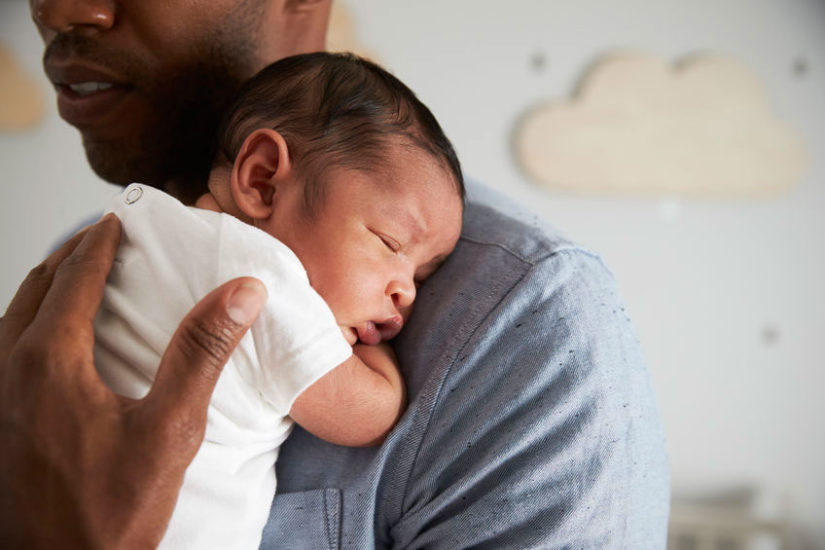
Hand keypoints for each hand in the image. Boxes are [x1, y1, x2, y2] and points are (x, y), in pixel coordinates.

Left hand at [0, 214, 266, 547]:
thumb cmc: (109, 511)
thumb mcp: (169, 430)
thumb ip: (201, 353)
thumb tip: (240, 292)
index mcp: (49, 361)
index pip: (74, 278)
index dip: (100, 243)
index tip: (117, 220)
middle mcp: (9, 369)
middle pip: (36, 286)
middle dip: (69, 253)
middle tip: (98, 236)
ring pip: (13, 314)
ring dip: (46, 284)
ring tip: (74, 274)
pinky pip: (5, 346)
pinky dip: (29, 319)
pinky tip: (51, 338)